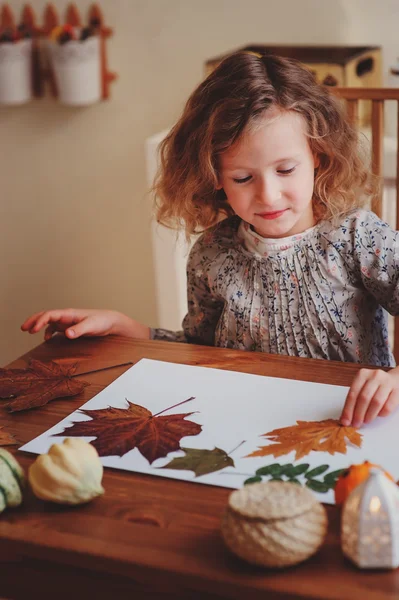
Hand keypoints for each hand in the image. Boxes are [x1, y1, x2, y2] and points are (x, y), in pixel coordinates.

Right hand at [21, 308, 149, 340]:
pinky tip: (47, 339)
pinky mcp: (71, 327)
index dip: (40, 321)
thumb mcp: (91, 326)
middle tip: (23, 328)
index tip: (33, 330)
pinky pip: (56, 328)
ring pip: (49, 321)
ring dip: (38, 325)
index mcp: (69, 313)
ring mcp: (68, 321)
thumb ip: (79, 330)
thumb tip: (66, 333)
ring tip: (29, 331)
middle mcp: (67, 316)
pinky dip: (48, 332)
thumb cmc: (102, 321)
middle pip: (46, 315)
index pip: (50, 314)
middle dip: (34, 320)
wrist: (111, 322)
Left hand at [340, 367, 398, 427]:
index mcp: (362, 374)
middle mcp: (374, 376)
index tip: (345, 421)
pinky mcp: (397, 390)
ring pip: (376, 402)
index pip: (352, 394)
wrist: (396, 379)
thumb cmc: (375, 386)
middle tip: (355, 424)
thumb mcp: (363, 387)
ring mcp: (387, 382)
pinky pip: (388, 406)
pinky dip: (381, 413)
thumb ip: (355, 399)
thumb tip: (346, 418)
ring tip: (366, 421)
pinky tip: (378, 415)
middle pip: (364, 398)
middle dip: (358, 414)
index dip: (348, 410)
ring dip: (369, 415)